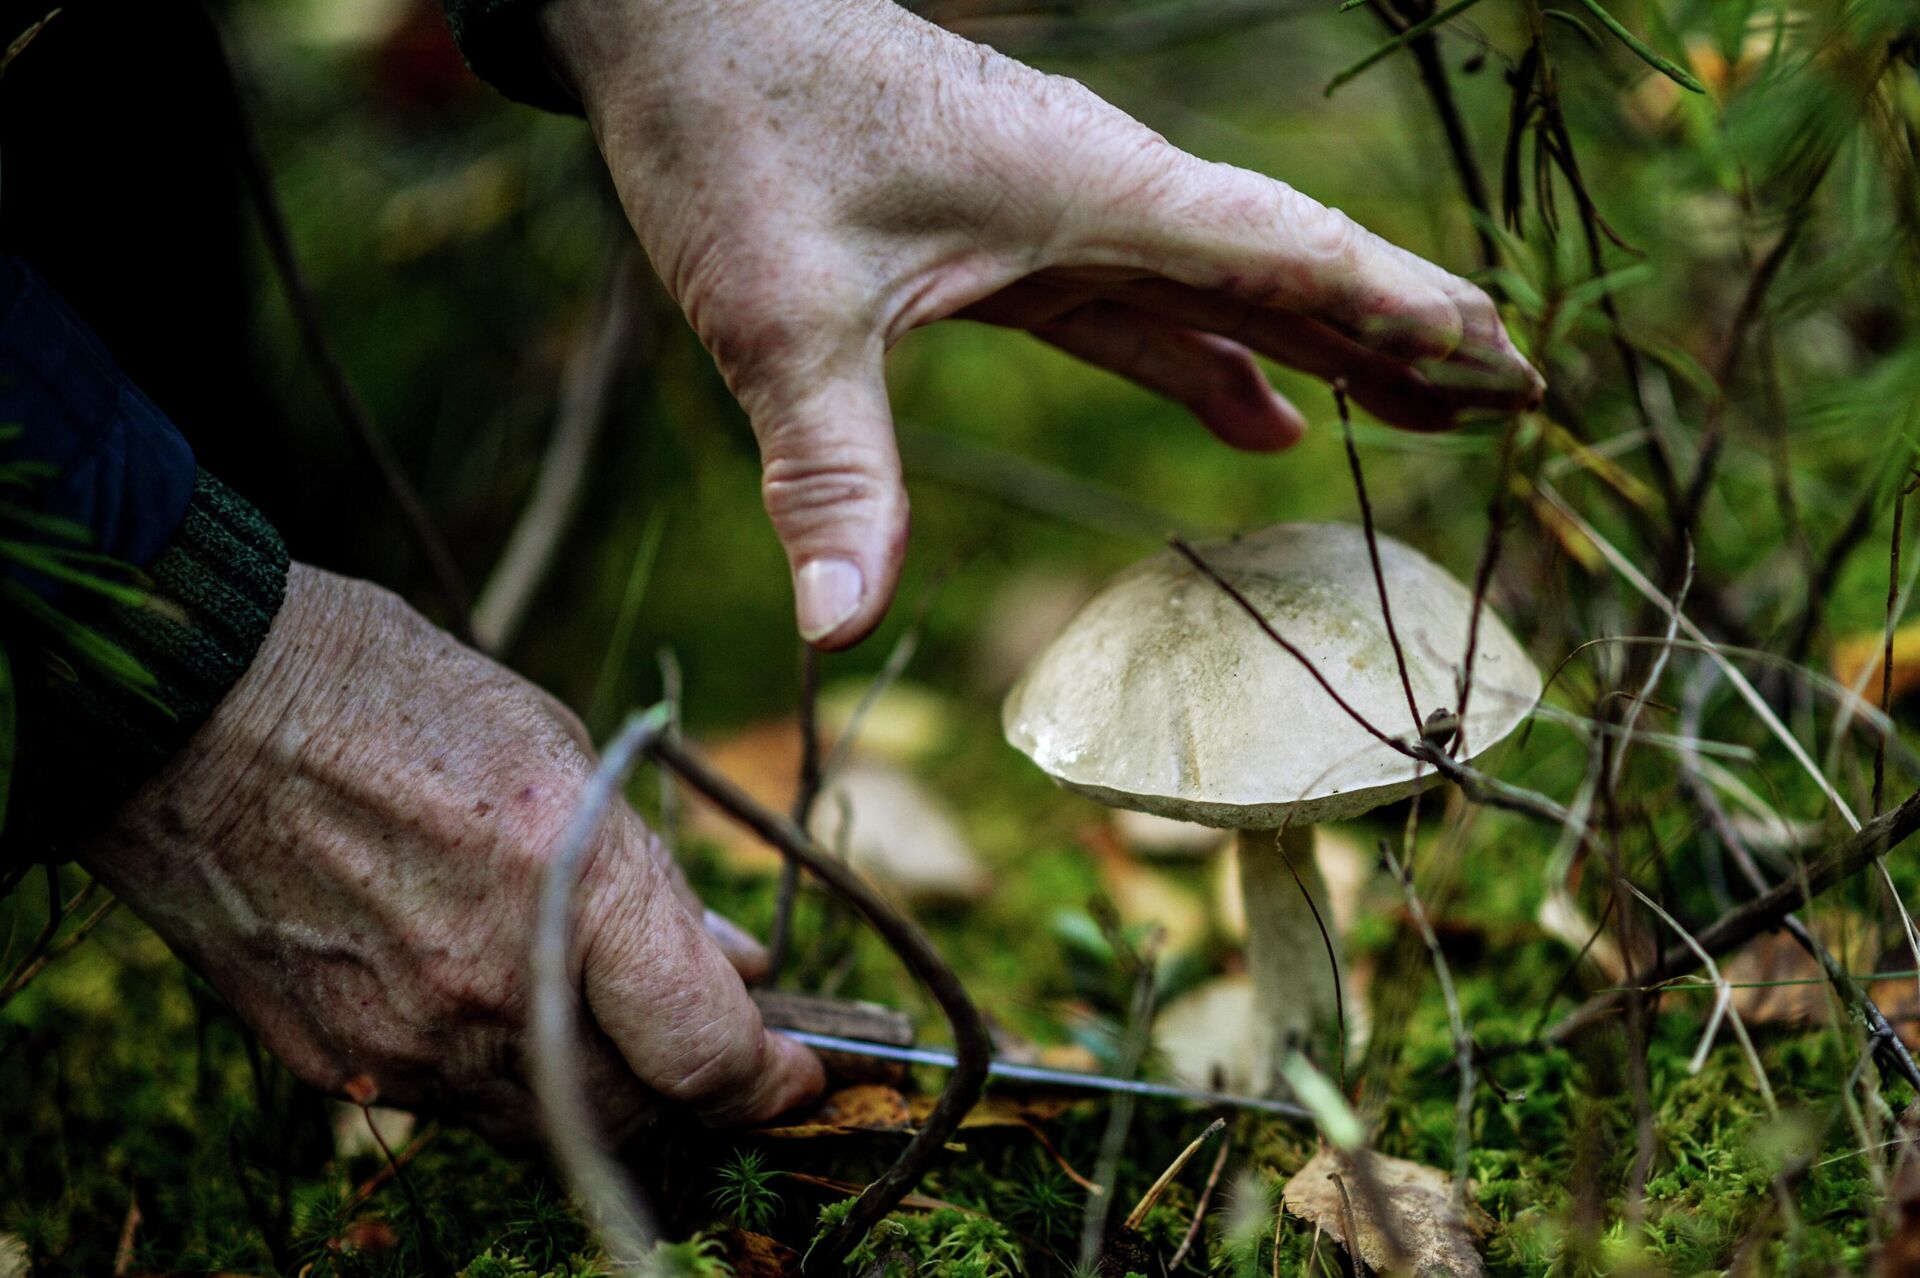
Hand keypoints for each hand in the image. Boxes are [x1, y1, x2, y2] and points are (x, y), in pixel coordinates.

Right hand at [79, 564, 823, 1138]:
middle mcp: (489, 985)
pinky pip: (454, 1105)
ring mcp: (401, 1039)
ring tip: (620, 1029)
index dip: (772, 1082)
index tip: (800, 1072)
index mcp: (565, 881)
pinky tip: (512, 1012)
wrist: (194, 705)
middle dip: (697, 1100)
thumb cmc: (393, 694)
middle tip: (721, 1058)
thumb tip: (730, 963)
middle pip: (636, 1120)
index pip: (705, 1054)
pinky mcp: (332, 1061)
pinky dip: (509, 1077)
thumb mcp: (564, 751)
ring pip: (545, 1128)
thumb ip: (652, 881)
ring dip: (605, 1095)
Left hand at [539, 0, 1542, 648]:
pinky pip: (1144, 304)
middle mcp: (1105, 194)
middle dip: (1408, 340)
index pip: (1299, 259)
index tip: (1517, 368)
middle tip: (1517, 406)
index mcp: (1098, 194)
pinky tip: (1258, 412)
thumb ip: (830, 473)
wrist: (675, 13)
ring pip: (1230, 288)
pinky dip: (1211, 359)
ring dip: (1326, 351)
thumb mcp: (783, 313)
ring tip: (1424, 413)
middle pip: (1296, 273)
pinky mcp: (1011, 233)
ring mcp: (1062, 211)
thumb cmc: (740, 128)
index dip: (1414, 317)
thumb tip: (836, 634)